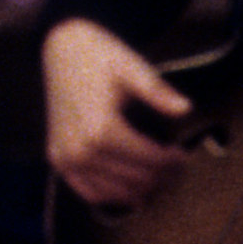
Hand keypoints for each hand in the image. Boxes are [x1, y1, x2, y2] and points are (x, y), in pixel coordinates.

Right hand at [43, 15, 190, 210]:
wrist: (62, 48)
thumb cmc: (98, 56)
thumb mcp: (131, 67)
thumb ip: (157, 91)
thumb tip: (185, 108)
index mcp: (100, 128)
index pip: (149, 160)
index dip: (172, 161)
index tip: (183, 154)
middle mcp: (80, 149)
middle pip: (136, 178)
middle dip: (161, 175)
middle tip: (175, 165)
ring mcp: (65, 156)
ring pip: (115, 191)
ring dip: (141, 188)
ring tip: (158, 175)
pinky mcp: (57, 158)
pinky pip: (87, 190)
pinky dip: (110, 195)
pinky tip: (129, 189)